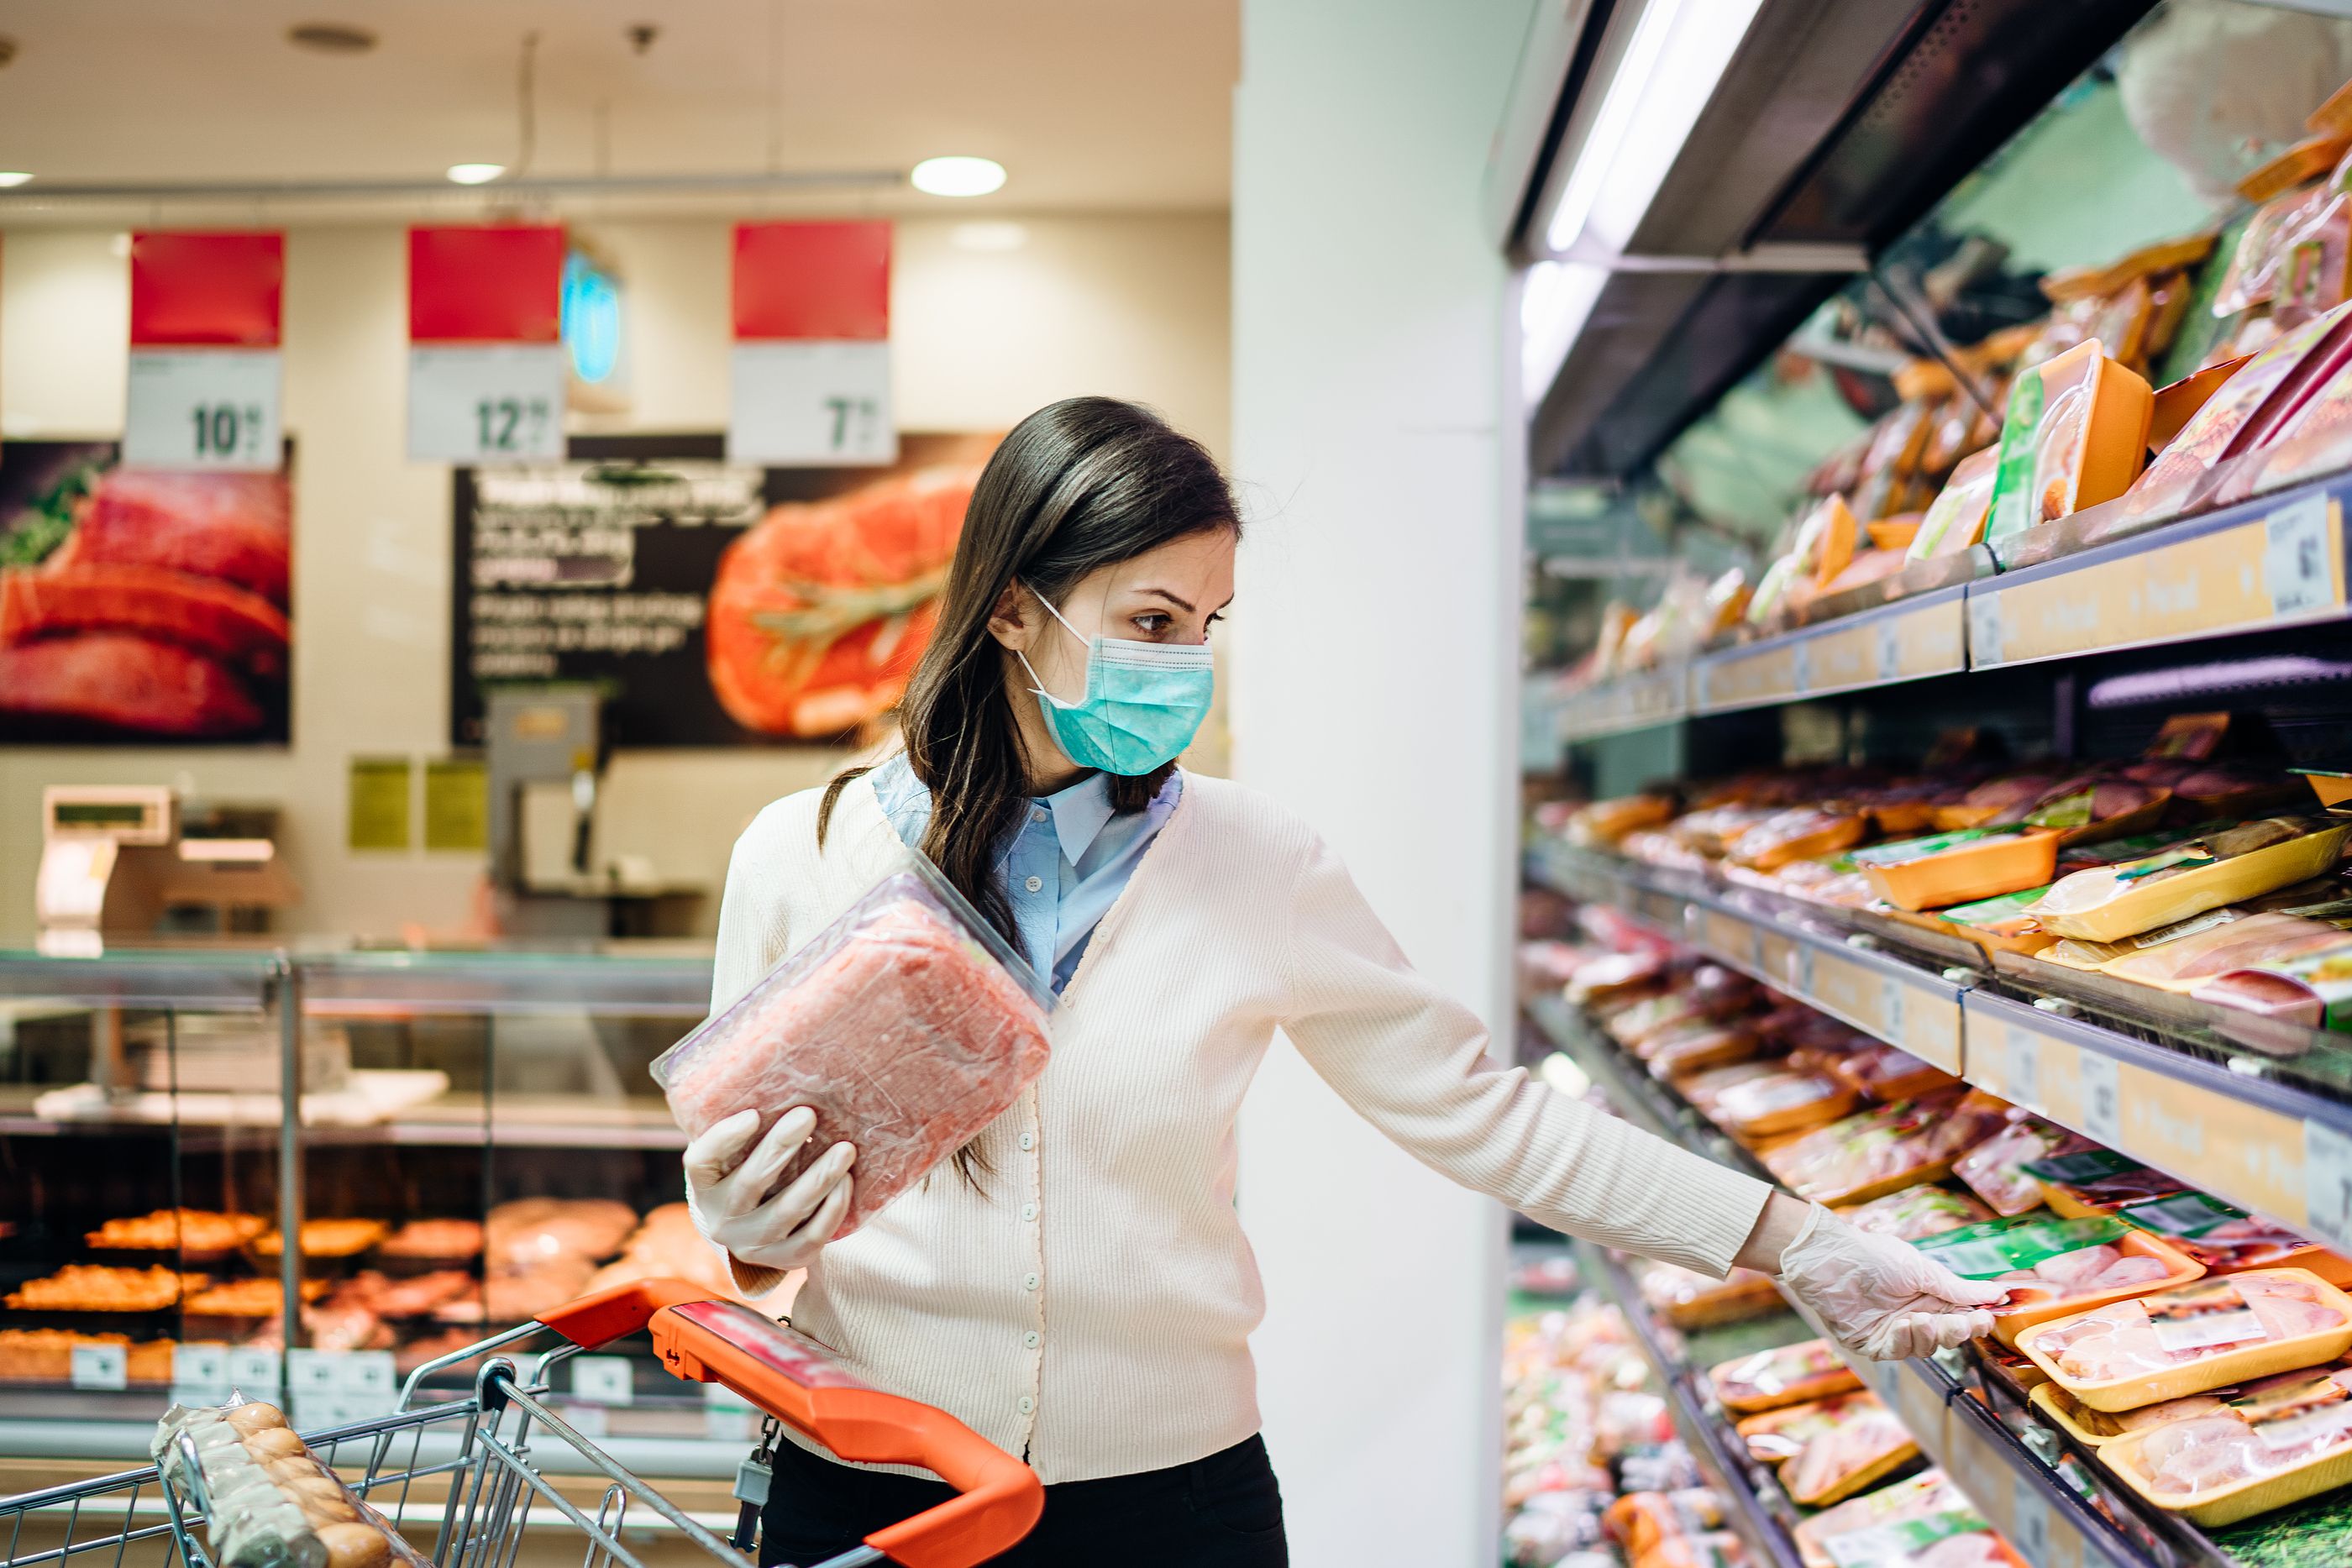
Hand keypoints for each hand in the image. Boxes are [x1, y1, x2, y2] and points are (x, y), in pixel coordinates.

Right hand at [684, 1107, 854, 1271]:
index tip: (754, 1114)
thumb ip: (750, 1125)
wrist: (756, 1224)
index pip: (702, 1160)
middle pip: (751, 1182)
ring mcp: (751, 1244)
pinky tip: (846, 1182)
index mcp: (704, 1185)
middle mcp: (721, 1219)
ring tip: (845, 1149)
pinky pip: (810, 1238)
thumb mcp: (738, 1150)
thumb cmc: (750, 1168)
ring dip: (819, 1178)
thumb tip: (785, 1076)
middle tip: (809, 1115)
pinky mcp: (782, 1260)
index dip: (725, 1138)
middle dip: (782, 1146)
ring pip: (786, 1212)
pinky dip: (831, 1210)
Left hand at [1774, 1203, 2007, 1360]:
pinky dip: (1902, 1341)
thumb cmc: (1874, 1255)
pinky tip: (1903, 1326)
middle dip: (1955, 1332)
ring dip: (1928, 1336)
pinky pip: (1895, 1352)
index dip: (1974, 1321)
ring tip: (1922, 1319)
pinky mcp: (1871, 1342)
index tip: (1986, 1318)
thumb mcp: (1922, 1270)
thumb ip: (1957, 1288)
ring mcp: (1892, 1331)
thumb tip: (1997, 1293)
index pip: (1960, 1317)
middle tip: (1961, 1323)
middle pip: (1945, 1337)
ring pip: (1923, 1348)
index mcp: (1929, 1298)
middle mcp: (1913, 1316)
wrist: (1830, 1257)